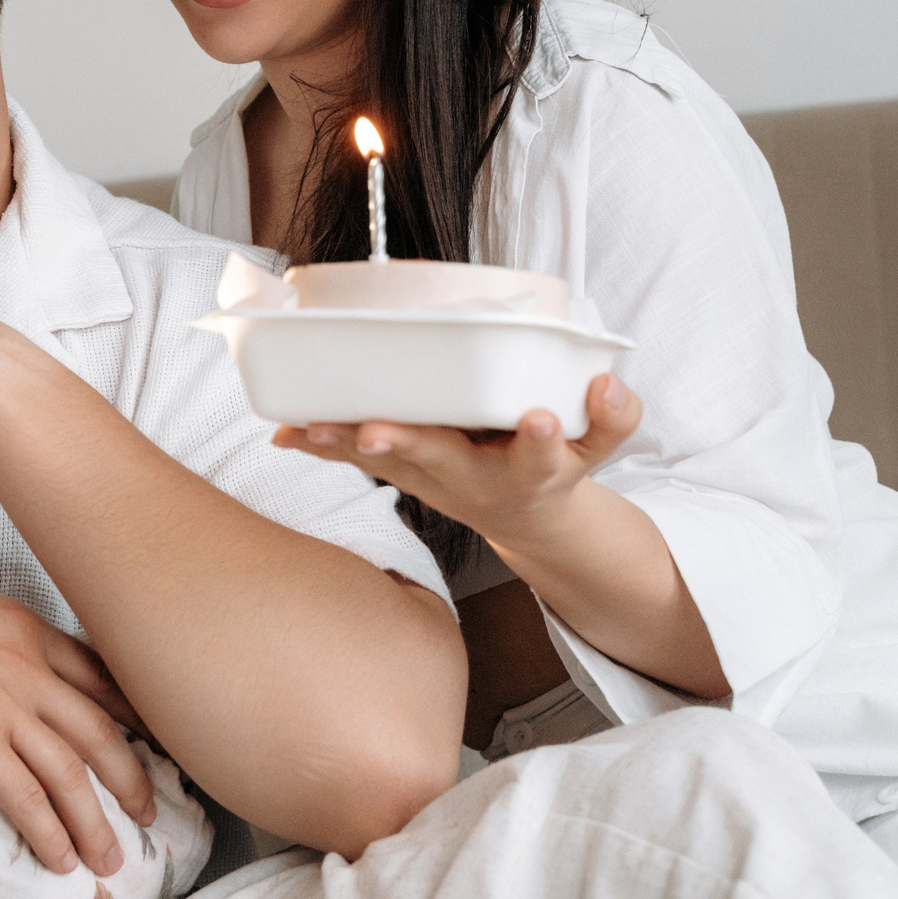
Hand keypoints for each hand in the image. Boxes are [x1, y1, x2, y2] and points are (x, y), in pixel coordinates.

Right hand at [0, 555, 156, 875]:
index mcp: (28, 629)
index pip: (100, 674)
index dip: (134, 711)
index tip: (156, 737)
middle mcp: (29, 666)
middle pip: (102, 728)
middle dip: (132, 777)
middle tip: (150, 811)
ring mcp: (4, 704)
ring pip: (72, 771)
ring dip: (95, 821)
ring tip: (109, 859)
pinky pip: (26, 795)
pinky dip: (49, 832)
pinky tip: (59, 859)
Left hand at [273, 373, 643, 549]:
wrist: (522, 515)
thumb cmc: (555, 466)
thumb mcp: (599, 447)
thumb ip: (613, 417)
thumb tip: (608, 383)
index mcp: (530, 471)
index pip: (540, 455)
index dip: (539, 439)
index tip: (538, 421)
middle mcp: (474, 480)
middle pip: (439, 461)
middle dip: (408, 443)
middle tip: (378, 430)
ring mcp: (431, 479)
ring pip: (385, 461)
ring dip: (346, 444)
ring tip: (310, 427)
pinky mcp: (402, 472)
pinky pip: (358, 460)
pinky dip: (322, 446)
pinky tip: (284, 433)